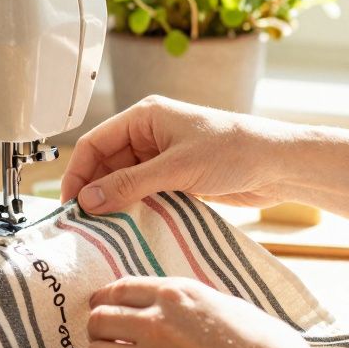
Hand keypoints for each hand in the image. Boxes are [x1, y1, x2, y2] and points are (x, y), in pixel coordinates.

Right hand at [60, 95, 302, 213]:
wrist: (278, 165)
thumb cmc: (234, 151)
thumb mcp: (176, 168)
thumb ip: (129, 184)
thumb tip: (88, 200)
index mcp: (145, 117)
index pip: (95, 143)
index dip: (78, 173)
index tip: (70, 204)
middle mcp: (149, 135)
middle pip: (105, 164)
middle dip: (94, 191)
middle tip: (84, 223)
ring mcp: (162, 158)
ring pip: (123, 182)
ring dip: (113, 203)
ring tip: (103, 229)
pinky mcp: (175, 178)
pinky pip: (143, 194)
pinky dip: (132, 209)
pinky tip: (127, 227)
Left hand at [84, 276, 348, 347]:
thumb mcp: (226, 305)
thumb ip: (188, 303)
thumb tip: (165, 307)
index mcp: (177, 294)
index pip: (118, 289)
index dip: (105, 301)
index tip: (103, 310)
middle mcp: (157, 321)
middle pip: (98, 320)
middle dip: (101, 332)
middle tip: (111, 344)